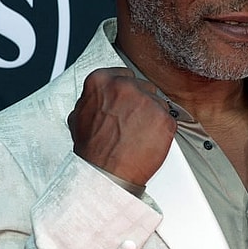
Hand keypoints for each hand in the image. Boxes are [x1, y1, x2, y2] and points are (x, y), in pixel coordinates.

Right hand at [67, 68, 176, 185]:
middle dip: (140, 102)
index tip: (126, 100)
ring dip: (151, 115)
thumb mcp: (79, 117)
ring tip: (138, 133)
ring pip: (157, 102)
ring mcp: (147, 101)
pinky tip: (147, 140)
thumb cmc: (93, 150)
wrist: (105, 174)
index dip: (126, 91)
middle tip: (131, 121)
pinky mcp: (165, 118)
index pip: (123, 74)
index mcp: (101, 81)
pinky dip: (162, 130)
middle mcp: (126, 86)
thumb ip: (92, 99)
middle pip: (143, 86)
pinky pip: (168, 119)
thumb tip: (97, 97)